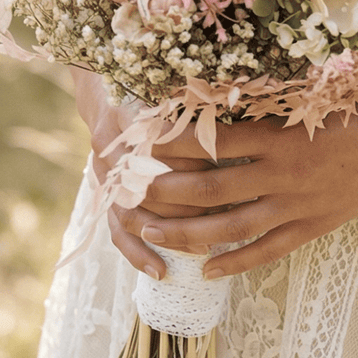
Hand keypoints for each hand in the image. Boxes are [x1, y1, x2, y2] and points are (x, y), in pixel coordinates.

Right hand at [72, 70, 215, 279]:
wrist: (108, 92)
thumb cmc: (156, 87)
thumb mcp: (175, 86)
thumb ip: (202, 101)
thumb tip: (254, 111)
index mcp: (130, 111)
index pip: (165, 145)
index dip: (198, 159)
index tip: (234, 168)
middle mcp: (110, 144)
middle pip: (149, 183)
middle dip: (189, 202)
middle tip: (230, 213)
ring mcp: (103, 174)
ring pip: (134, 213)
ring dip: (169, 232)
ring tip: (204, 247)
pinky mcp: (103, 195)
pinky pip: (117, 232)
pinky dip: (138, 254)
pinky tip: (161, 272)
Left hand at [111, 104, 357, 280]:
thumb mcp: (315, 92)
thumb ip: (270, 94)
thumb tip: (224, 82)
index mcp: (280, 134)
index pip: (212, 141)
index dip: (173, 142)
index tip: (141, 139)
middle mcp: (283, 173)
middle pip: (209, 188)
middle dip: (165, 192)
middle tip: (130, 193)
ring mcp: (298, 205)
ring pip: (230, 227)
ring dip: (187, 233)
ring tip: (152, 234)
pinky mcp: (314, 226)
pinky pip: (267, 251)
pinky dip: (235, 262)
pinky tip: (207, 270)